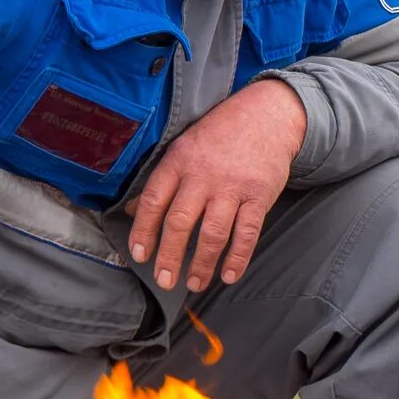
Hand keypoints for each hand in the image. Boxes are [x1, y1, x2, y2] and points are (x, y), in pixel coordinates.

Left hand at [126, 78, 306, 292]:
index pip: (153, 200)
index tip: (139, 255)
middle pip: (180, 222)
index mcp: (179, 161)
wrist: (267, 115)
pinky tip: (228, 275)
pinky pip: (247, 233)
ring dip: (201, 264)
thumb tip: (132, 210)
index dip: (143, 230)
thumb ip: (161, 181)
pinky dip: (238, 258)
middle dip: (169, 257)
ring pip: (212, 233)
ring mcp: (232, 186)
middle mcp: (203, 175)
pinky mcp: (259, 196)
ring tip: (195, 283)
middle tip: (164, 280)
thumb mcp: (183, 148)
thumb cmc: (220, 134)